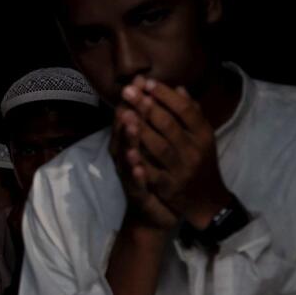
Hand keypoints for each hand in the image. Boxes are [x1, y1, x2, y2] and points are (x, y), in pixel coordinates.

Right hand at [110, 81, 178, 231]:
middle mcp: (126, 156)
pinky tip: (138, 167)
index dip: (135, 99)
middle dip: (127, 113)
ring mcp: (129, 175)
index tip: (139, 80)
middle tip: (129, 96)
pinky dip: (136, 175)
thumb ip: (161, 122)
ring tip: (131, 123)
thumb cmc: (157, 177)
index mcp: (133, 143)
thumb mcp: (159, 147)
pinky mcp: (137, 194)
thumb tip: (171, 92)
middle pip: (124, 132)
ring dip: (128, 140)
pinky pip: (135, 184)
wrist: (156, 214)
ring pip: (126, 155)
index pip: (131, 116)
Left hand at [121, 78, 231, 228]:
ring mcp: (182, 170)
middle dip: (147, 106)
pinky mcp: (170, 188)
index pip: (185, 110)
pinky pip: (154, 175)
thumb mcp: (202, 138)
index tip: (147, 81)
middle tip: (128, 90)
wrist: (208, 202)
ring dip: (142, 130)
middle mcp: (195, 151)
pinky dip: (142, 165)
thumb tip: (179, 87)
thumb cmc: (200, 163)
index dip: (165, 95)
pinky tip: (129, 153)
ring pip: (160, 148)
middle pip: (169, 125)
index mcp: (203, 135)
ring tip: (125, 113)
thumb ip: (191, 114)